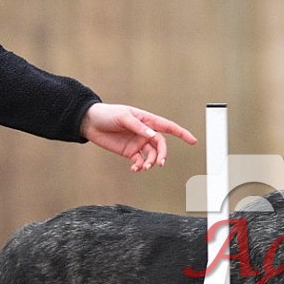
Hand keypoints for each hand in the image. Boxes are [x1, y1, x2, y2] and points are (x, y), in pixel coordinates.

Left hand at [80, 103, 196, 171]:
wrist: (90, 123)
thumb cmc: (107, 114)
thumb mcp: (123, 117)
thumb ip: (138, 127)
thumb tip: (152, 135)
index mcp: (147, 120)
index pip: (168, 127)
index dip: (181, 133)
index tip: (193, 141)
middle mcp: (145, 132)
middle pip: (160, 145)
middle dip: (162, 154)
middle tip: (159, 163)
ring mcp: (138, 143)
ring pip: (152, 155)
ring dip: (151, 162)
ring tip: (144, 167)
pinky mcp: (129, 152)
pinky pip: (140, 161)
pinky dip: (140, 166)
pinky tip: (135, 169)